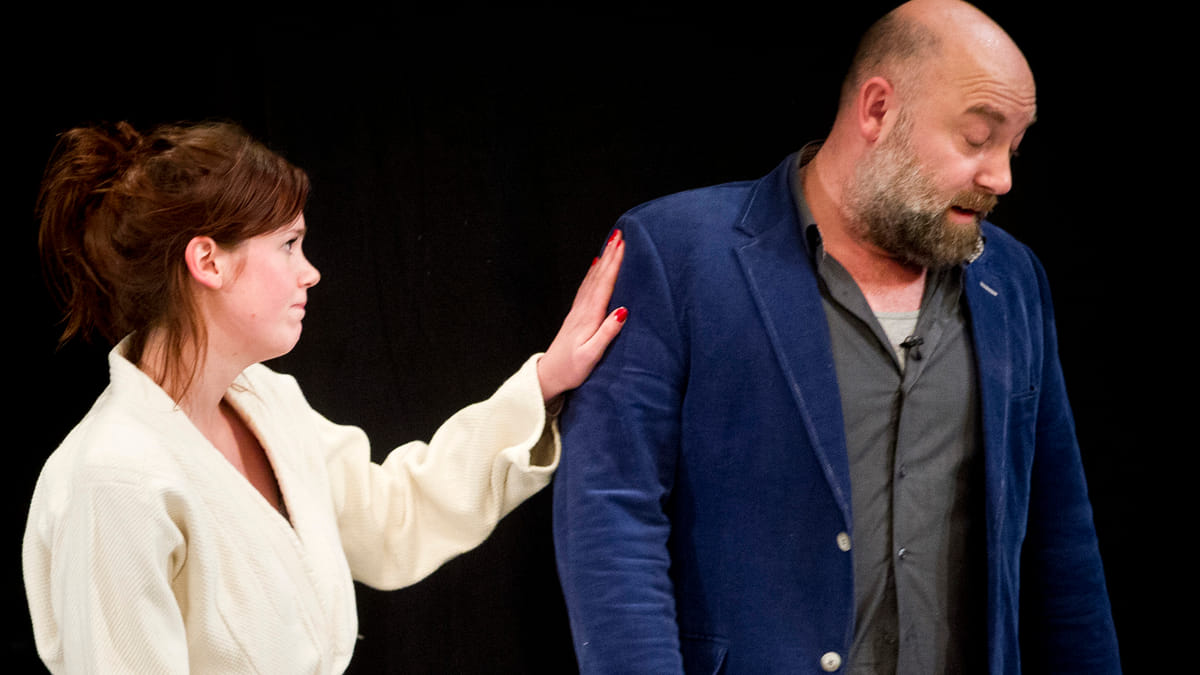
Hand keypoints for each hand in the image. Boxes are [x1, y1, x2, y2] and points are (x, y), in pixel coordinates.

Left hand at [537, 229, 627, 403]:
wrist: (550, 375)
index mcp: (589, 317)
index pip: (604, 285)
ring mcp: (578, 311)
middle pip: (598, 276)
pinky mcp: (576, 315)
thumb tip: (622, 311)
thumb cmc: (572, 369)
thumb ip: (607, 333)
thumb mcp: (592, 355)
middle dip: (609, 255)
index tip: (622, 245)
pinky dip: (593, 273)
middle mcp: (582, 310)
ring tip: (611, 244)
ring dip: (602, 260)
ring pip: (592, 279)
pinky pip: (586, 287)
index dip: (614, 264)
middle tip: (620, 235)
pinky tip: (596, 266)